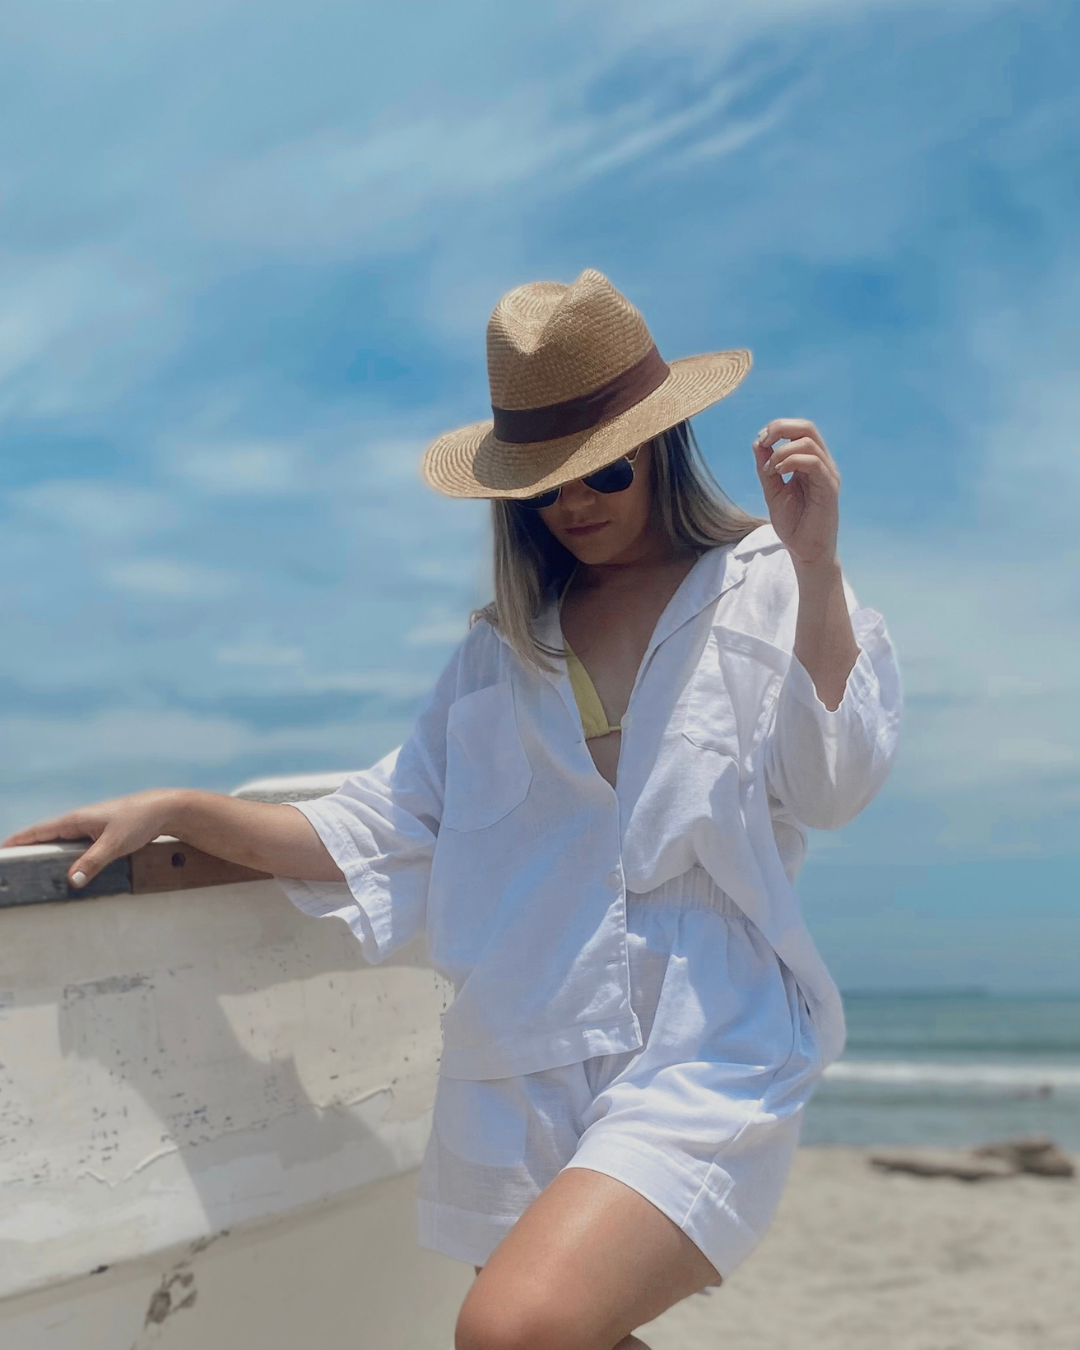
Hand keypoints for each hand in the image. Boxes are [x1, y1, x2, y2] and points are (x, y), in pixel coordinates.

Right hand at [1, 789, 178, 887]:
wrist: (165, 810)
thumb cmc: (139, 821)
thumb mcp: (114, 844)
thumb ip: (92, 863)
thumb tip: (70, 882)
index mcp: (75, 820)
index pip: (37, 832)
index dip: (17, 842)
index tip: (0, 852)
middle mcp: (79, 822)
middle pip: (45, 838)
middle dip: (26, 850)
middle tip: (11, 868)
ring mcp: (90, 828)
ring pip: (61, 843)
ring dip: (46, 854)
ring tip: (31, 872)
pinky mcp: (102, 835)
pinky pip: (76, 847)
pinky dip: (66, 857)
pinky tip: (66, 870)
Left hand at [752, 419, 839, 567]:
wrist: (805, 551)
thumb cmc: (793, 524)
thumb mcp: (773, 492)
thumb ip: (766, 469)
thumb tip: (758, 443)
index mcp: (809, 463)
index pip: (799, 431)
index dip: (777, 428)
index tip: (760, 442)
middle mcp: (821, 464)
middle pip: (807, 428)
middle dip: (781, 428)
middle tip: (763, 442)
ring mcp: (827, 474)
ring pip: (809, 442)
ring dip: (782, 451)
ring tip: (770, 470)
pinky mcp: (829, 487)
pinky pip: (813, 462)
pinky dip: (791, 461)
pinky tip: (778, 473)